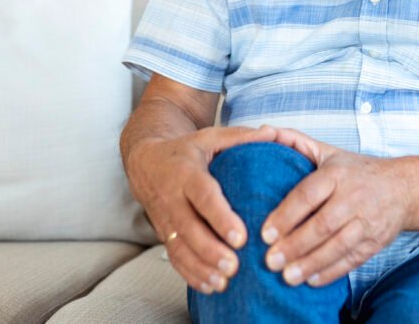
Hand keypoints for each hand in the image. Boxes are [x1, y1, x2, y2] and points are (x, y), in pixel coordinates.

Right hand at [125, 125, 278, 293]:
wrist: (145, 162)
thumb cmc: (186, 150)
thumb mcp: (209, 137)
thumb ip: (239, 137)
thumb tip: (272, 133)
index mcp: (187, 173)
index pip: (203, 196)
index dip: (220, 217)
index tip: (240, 236)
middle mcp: (172, 198)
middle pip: (189, 228)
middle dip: (210, 249)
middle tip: (234, 266)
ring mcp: (165, 219)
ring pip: (180, 247)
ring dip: (201, 267)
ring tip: (224, 282)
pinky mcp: (164, 234)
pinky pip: (174, 257)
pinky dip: (190, 274)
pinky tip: (210, 286)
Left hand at [258, 127, 417, 287]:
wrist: (405, 187)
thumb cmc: (357, 171)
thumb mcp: (328, 151)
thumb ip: (295, 142)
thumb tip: (263, 131)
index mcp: (337, 174)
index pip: (308, 195)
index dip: (286, 215)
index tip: (265, 233)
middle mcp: (353, 197)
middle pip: (323, 225)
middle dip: (295, 245)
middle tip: (270, 260)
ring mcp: (367, 221)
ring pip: (338, 246)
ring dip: (311, 263)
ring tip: (287, 277)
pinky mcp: (376, 241)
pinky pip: (353, 259)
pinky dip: (332, 272)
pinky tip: (311, 281)